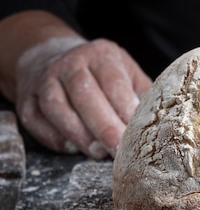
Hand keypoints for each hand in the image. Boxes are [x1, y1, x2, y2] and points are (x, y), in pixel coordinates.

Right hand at [15, 38, 151, 158]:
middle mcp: (70, 64)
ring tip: (98, 152)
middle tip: (118, 150)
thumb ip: (143, 95)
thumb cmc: (103, 74)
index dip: (124, 108)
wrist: (53, 57)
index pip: (113, 82)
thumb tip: (162, 124)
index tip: (136, 132)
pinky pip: (36, 121)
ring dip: (79, 134)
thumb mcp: (128, 74)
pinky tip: (73, 148)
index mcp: (101, 56)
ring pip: (57, 107)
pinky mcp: (27, 100)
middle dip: (103, 126)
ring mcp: (45, 80)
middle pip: (84, 95)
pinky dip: (55, 138)